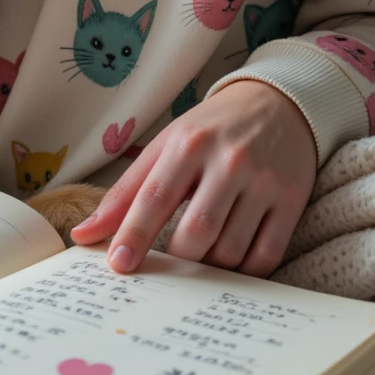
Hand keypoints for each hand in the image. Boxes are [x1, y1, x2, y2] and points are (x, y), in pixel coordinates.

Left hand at [70, 82, 317, 277]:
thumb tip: (82, 235)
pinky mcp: (292, 199)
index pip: (155, 197)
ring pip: (230, 251)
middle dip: (177, 259)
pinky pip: (265, 256)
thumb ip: (125, 193)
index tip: (119, 266)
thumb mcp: (165, 146)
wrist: (276, 103)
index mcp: (189, 143)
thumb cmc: (211, 129)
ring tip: (202, 254)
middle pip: (196, 233)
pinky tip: (232, 259)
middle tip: (169, 264)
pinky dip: (244, 271)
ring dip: (210, 266)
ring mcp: (264, 181)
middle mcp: (229, 160)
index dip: (134, 235)